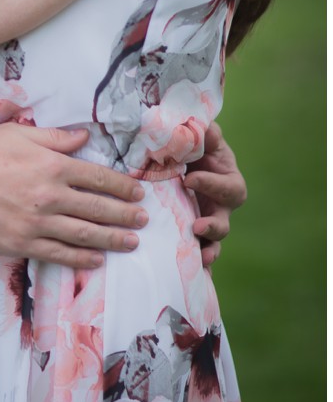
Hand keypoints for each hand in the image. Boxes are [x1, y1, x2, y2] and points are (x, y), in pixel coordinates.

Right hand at [0, 124, 145, 267]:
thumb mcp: (15, 133)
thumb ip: (52, 137)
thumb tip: (83, 138)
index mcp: (51, 165)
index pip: (98, 177)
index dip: (122, 187)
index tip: (137, 194)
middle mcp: (50, 195)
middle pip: (98, 208)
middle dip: (125, 215)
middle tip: (142, 220)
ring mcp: (37, 222)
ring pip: (85, 234)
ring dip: (112, 239)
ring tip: (131, 242)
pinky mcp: (21, 243)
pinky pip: (59, 254)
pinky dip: (82, 259)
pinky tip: (96, 260)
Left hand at [183, 122, 246, 266]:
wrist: (176, 158)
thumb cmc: (193, 146)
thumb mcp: (201, 137)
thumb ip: (204, 133)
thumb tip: (203, 127)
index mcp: (227, 180)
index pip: (227, 187)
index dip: (211, 184)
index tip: (189, 179)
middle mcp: (220, 205)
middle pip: (224, 221)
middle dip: (214, 226)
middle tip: (198, 227)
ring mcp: (206, 220)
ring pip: (213, 241)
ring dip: (208, 250)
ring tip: (201, 257)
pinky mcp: (191, 231)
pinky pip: (197, 251)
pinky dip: (195, 264)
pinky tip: (191, 274)